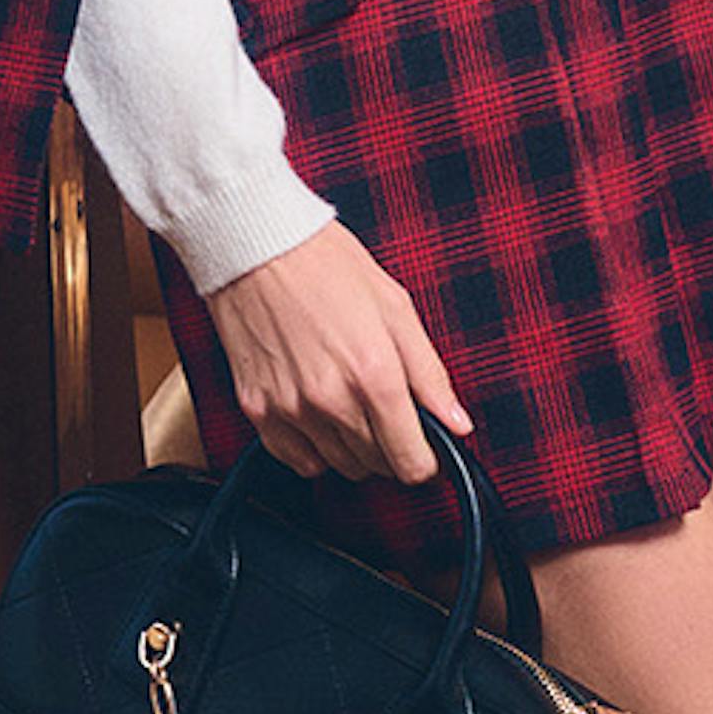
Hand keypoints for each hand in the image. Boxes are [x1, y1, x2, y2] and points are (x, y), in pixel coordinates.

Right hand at [206, 222, 472, 487]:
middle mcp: (331, 400)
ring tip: (352, 404)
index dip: (426, 460)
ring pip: (339, 466)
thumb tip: (456, 422)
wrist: (256, 247)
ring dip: (354, 448)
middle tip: (387, 411)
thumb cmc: (325, 265)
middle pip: (377, 466)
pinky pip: (297, 459)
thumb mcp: (396, 307)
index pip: (411, 462)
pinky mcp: (258, 409)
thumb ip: (430, 374)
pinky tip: (320, 416)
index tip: (426, 447)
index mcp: (374, 374)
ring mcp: (291, 409)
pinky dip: (314, 449)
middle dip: (392, 448)